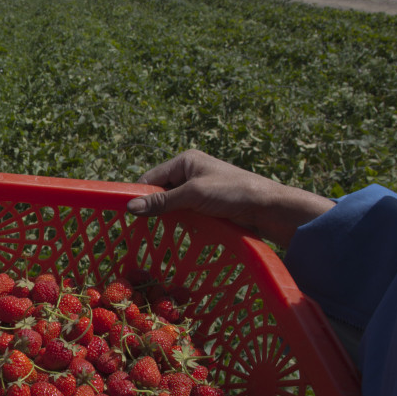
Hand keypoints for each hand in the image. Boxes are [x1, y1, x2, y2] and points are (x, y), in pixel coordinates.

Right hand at [126, 149, 333, 247]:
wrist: (268, 207)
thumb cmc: (232, 193)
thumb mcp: (193, 195)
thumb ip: (161, 202)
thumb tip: (130, 207)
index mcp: (185, 161)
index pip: (151, 178)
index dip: (139, 195)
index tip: (128, 215)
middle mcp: (189, 172)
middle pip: (160, 192)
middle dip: (153, 208)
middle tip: (143, 228)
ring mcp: (198, 189)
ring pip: (171, 205)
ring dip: (167, 218)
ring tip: (158, 233)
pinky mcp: (206, 205)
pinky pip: (184, 213)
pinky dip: (179, 223)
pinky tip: (174, 234)